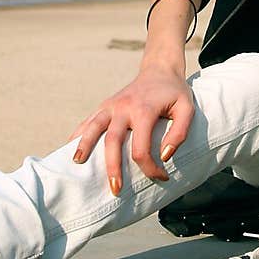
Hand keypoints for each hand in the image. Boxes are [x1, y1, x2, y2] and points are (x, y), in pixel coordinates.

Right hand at [67, 66, 195, 194]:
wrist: (159, 69)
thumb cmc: (175, 93)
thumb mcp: (187, 109)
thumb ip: (180, 132)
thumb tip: (164, 156)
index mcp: (144, 110)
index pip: (141, 147)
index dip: (150, 167)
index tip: (161, 177)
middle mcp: (123, 107)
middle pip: (112, 141)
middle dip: (112, 167)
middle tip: (115, 189)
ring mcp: (111, 105)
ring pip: (93, 128)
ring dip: (84, 146)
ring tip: (77, 164)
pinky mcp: (105, 105)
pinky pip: (88, 121)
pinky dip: (78, 134)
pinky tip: (70, 148)